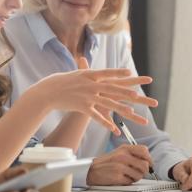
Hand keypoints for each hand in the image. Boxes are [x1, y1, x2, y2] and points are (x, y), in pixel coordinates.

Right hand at [25, 57, 157, 134]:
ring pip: (108, 103)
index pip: (109, 74)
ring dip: (123, 109)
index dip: (122, 75)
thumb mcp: (75, 73)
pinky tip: (115, 130)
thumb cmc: (60, 82)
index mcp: (91, 75)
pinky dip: (106, 124)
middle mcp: (91, 84)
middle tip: (144, 97)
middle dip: (130, 93)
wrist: (47, 91)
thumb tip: (88, 61)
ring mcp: (88, 96)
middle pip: (114, 89)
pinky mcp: (82, 107)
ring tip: (135, 114)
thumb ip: (85, 69)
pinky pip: (97, 117)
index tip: (136, 76)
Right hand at [86, 145, 152, 184]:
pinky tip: (121, 179)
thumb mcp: (119, 153)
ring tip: (127, 176)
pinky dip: (128, 182)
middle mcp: (123, 156)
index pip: (144, 150)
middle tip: (138, 172)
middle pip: (145, 165)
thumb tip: (148, 161)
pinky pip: (131, 182)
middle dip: (143, 171)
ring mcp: (120, 166)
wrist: (91, 170)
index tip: (148, 163)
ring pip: (140, 175)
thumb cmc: (107, 163)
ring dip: (135, 178)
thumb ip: (133, 154)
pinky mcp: (117, 176)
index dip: (149, 159)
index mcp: (124, 148)